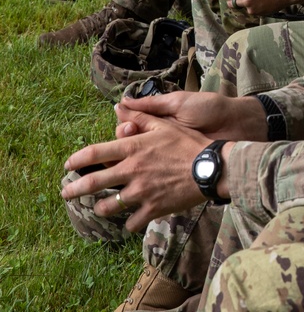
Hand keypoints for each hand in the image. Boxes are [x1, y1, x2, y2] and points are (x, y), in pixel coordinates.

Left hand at [62, 113, 209, 230]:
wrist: (211, 168)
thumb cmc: (189, 143)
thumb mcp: (165, 125)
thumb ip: (140, 117)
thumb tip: (119, 107)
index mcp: (133, 148)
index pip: (94, 153)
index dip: (76, 160)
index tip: (68, 165)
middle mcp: (132, 170)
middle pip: (92, 183)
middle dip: (74, 190)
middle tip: (65, 194)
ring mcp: (141, 192)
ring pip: (107, 206)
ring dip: (101, 207)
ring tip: (100, 207)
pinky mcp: (152, 209)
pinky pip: (131, 223)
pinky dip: (129, 224)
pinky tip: (130, 222)